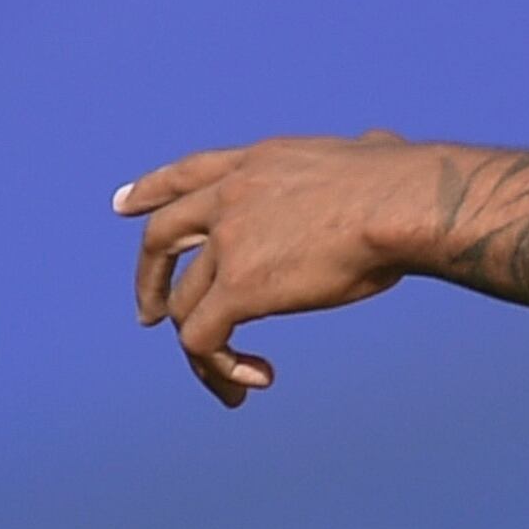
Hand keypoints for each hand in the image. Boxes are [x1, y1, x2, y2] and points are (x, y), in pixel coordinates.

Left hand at [114, 134, 415, 405]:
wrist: (398, 203)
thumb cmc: (405, 181)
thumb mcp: (368, 151)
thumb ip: (362, 151)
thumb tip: (381, 145)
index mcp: (256, 164)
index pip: (186, 174)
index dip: (149, 191)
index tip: (123, 207)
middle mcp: (228, 198)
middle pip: (159, 239)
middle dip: (148, 281)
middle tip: (147, 316)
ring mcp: (227, 242)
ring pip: (182, 306)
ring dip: (201, 350)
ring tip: (228, 382)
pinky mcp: (237, 289)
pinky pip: (203, 339)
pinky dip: (221, 366)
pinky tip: (259, 378)